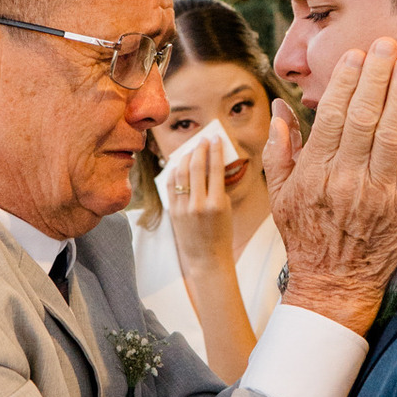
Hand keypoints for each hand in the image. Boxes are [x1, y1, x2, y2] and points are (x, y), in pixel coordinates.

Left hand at [165, 139, 234, 277]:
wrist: (207, 258)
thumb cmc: (222, 233)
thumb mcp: (226, 209)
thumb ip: (218, 187)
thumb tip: (210, 164)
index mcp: (217, 204)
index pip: (214, 168)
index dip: (215, 150)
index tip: (215, 138)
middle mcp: (198, 205)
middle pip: (195, 167)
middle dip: (199, 149)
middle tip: (203, 140)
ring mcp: (183, 208)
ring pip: (179, 173)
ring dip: (185, 157)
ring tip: (191, 150)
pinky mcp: (173, 212)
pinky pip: (170, 185)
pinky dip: (174, 171)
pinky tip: (178, 164)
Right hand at [265, 39, 396, 334]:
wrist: (333, 285)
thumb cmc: (305, 236)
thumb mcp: (280, 195)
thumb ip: (281, 149)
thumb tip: (281, 106)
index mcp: (314, 173)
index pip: (333, 117)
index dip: (346, 82)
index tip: (357, 54)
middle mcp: (345, 180)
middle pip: (365, 118)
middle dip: (377, 76)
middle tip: (389, 43)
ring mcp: (377, 194)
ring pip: (393, 135)